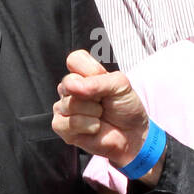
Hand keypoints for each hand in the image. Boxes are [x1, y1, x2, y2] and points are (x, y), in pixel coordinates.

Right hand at [52, 50, 153, 172]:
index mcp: (82, 74)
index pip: (74, 59)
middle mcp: (69, 89)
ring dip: (94, 112)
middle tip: (103, 102)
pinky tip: (95, 128)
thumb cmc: (125, 107)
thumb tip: (72, 86)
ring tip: (100, 116)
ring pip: (71, 104)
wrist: (133, 133)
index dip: (92, 69)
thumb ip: (98, 81)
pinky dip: (89, 126)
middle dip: (95, 95)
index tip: (105, 80)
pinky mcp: (61, 127)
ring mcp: (63, 107)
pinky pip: (70, 123)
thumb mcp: (120, 85)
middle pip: (70, 82)